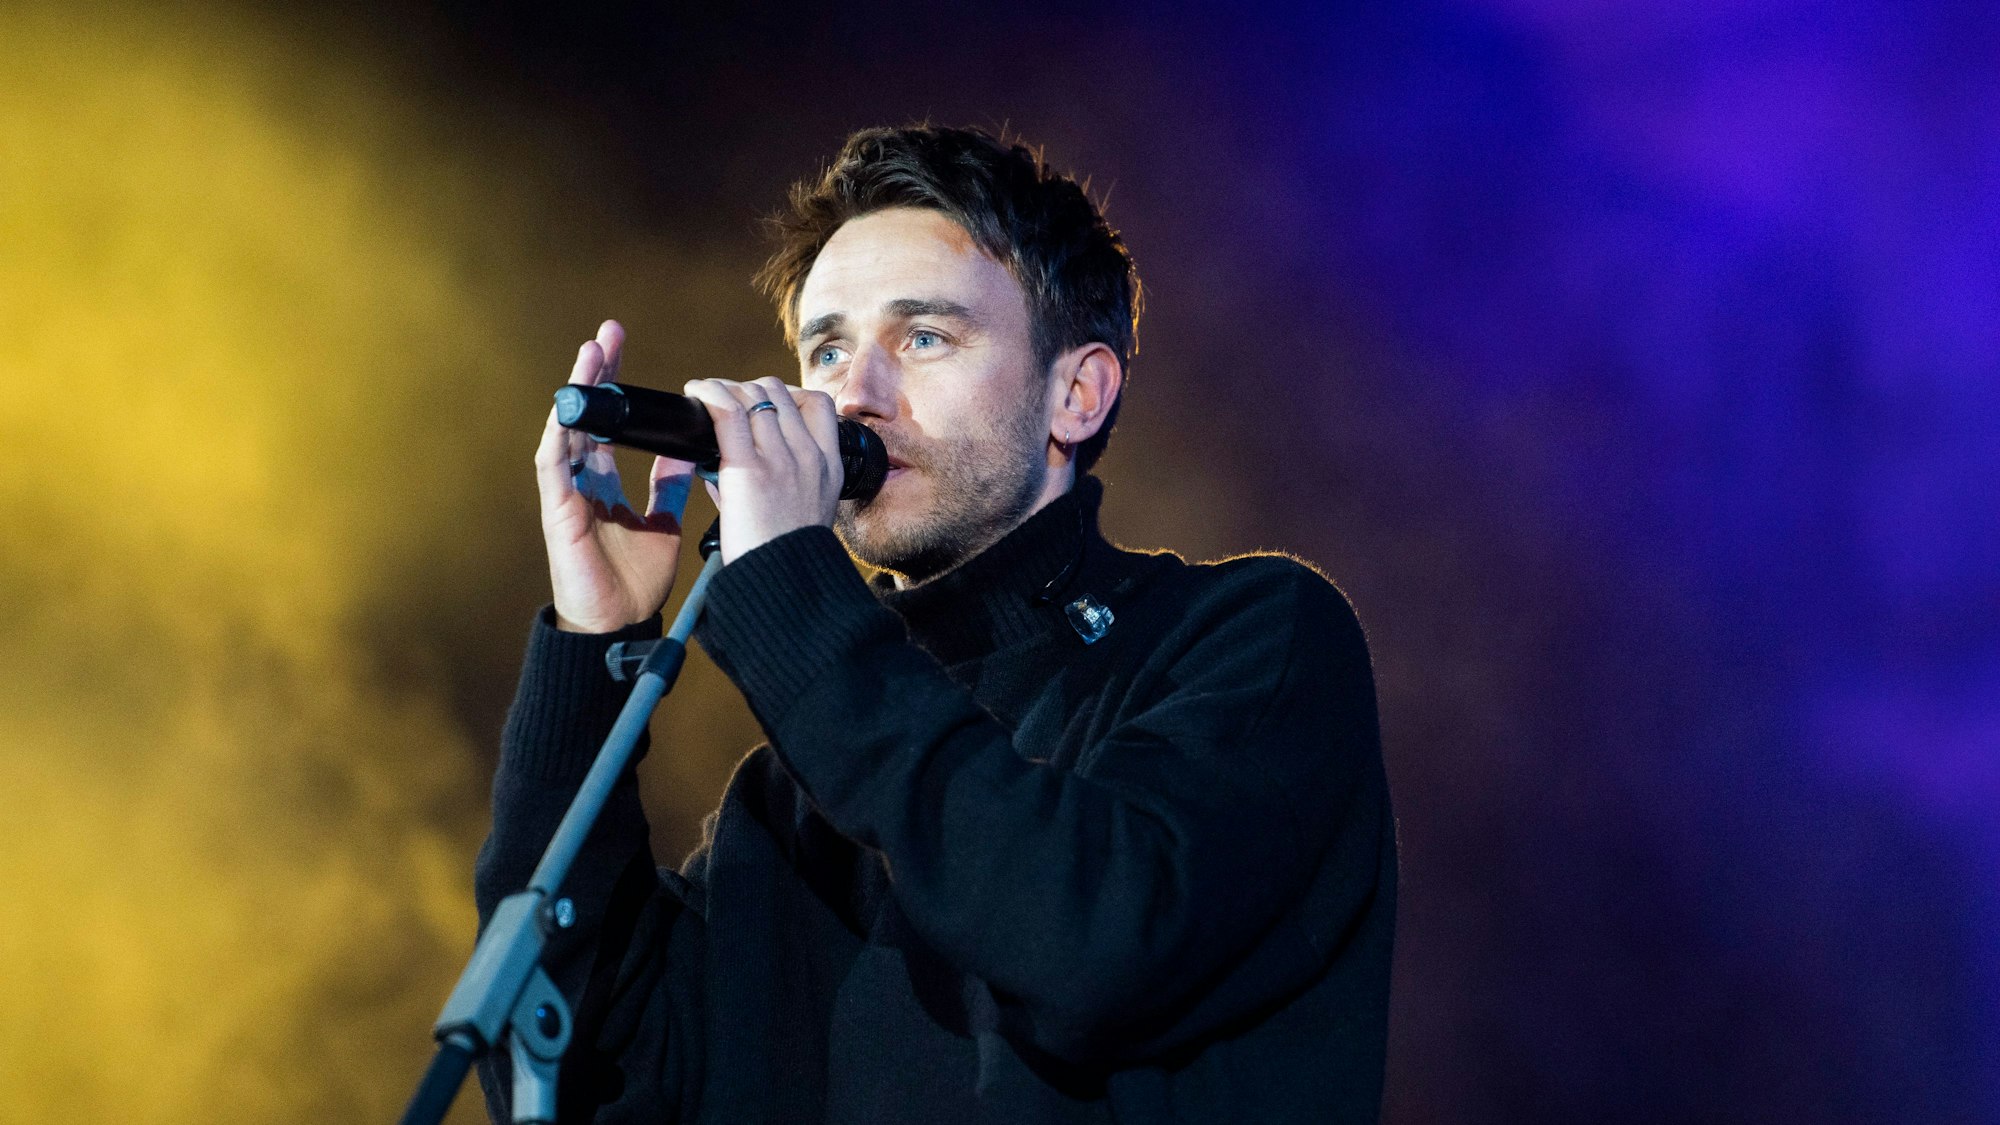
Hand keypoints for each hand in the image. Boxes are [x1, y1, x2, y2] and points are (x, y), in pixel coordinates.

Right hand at [536, 320, 695, 632]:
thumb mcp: (663, 520)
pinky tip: (567, 409)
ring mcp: (566, 492)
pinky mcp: (557, 510)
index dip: (616, 383)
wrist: (620, 624)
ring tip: (590, 353)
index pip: (610, 420)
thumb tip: (688, 448)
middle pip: (586, 415)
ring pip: (567, 429)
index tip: (622, 344)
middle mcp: (582, 479)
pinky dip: (559, 435)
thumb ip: (669, 483)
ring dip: (578, 391)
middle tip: (608, 332)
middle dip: (595, 372)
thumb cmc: (635, 579)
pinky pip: (552, 465)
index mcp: (604, 480)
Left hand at [680, 375, 842, 563]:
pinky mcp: (749, 469)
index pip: (817, 403)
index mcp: (828, 466)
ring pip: (753, 394)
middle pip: (778, 392)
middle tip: (723, 402)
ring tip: (705, 397)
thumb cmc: (782, 554)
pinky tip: (696, 392)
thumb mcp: (801, 510)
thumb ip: (774, 476)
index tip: (760, 406)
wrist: (782, 586)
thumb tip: (723, 457)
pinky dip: (710, 392)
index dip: (785, 395)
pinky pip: (728, 410)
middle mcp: (809, 456)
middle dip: (747, 389)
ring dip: (725, 389)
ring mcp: (782, 459)